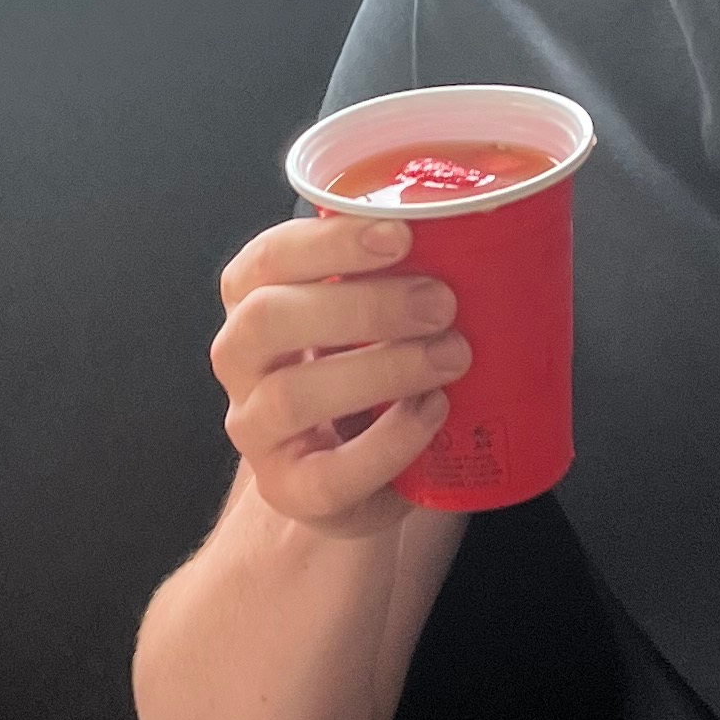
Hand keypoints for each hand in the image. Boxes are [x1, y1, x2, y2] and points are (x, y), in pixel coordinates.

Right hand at [209, 212, 472, 532]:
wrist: (355, 473)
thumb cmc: (367, 373)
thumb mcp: (368, 315)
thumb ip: (393, 275)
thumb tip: (481, 230)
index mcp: (252, 300)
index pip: (267, 259)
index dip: (327, 242)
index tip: (400, 233)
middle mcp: (238, 361)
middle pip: (268, 319)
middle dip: (363, 305)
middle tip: (441, 302)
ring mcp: (255, 430)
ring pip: (292, 395)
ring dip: (383, 369)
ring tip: (452, 356)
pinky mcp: (288, 489)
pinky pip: (330, 472)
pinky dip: (391, 440)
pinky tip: (433, 411)